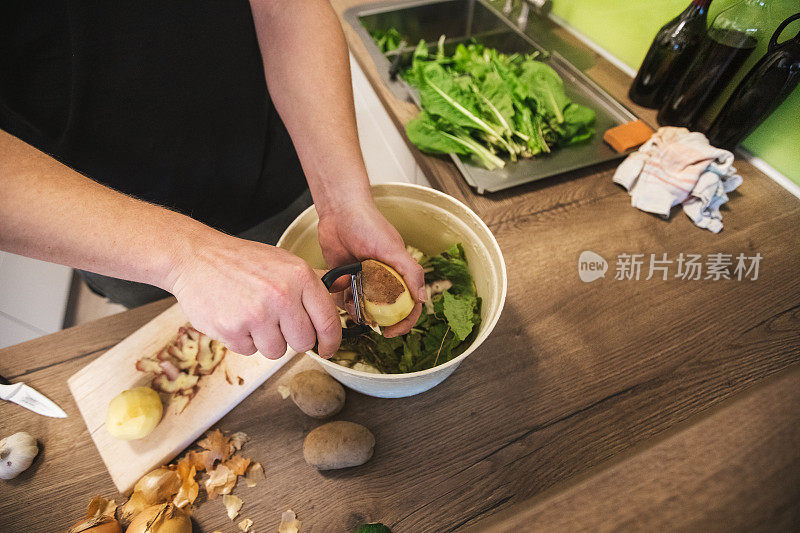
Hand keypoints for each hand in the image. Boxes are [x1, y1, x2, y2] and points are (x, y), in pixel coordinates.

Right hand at [165, 232, 341, 357]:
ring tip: (253, 316)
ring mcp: (256, 314)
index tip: (328, 348)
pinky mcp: (231, 329)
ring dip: (266, 340)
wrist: (196, 257)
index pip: (328, 321)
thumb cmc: (243, 261)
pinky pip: (249, 351)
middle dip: (293, 339)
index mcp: (299, 277)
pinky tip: (236, 317)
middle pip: (303, 343)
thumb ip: (315, 279)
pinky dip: (243, 340)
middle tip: (278, 323)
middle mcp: (281, 295)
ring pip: (276, 351)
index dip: (331, 341)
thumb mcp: (285, 261)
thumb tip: (346, 287)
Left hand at [317, 200, 425, 336]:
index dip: (405, 321)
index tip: (392, 332)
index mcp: (400, 272)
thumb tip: (423, 298)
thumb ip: (411, 272)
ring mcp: (364, 280)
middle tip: (370, 324)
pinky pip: (346, 299)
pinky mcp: (346, 278)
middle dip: (379, 319)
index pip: (410, 304)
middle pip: (386, 310)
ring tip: (352, 305)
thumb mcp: (393, 249)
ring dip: (359, 312)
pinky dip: (344, 302)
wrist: (338, 212)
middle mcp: (384, 278)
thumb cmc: (368, 224)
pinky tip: (341, 294)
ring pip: (365, 307)